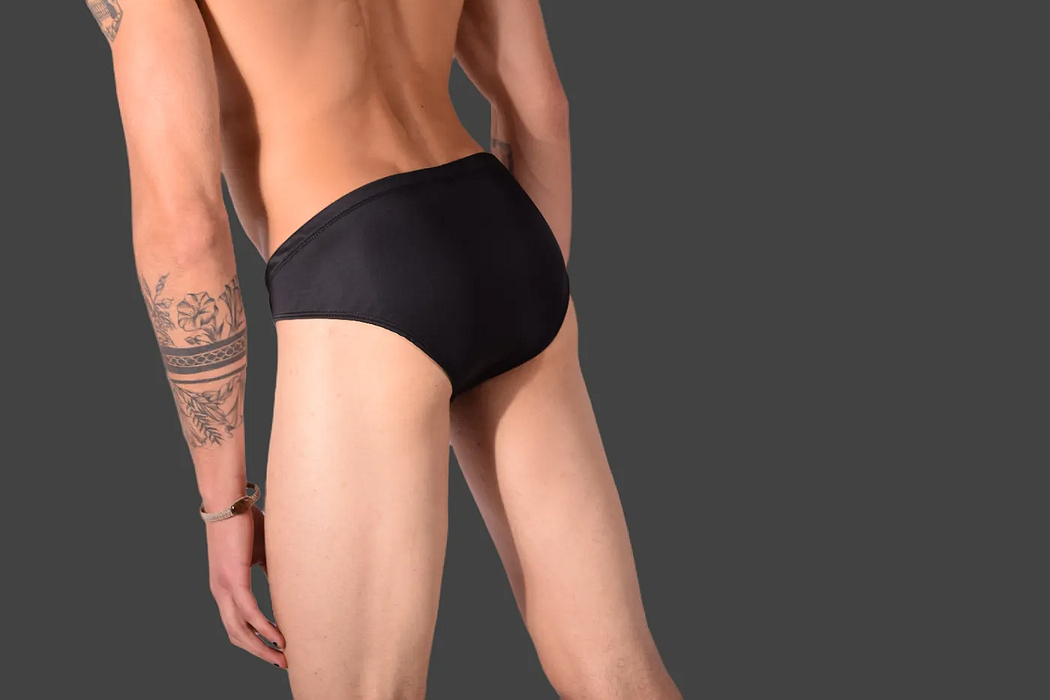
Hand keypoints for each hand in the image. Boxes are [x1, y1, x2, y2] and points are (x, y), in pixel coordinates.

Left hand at [205, 504, 286, 667]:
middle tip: (281, 662)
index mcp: (225, 587)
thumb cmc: (246, 521)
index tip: (275, 649)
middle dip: (259, 652)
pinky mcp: (233, 577)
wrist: (229, 499)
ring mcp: (224, 586)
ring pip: (240, 629)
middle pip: (237, 635)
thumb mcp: (260, 552)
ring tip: (282, 656)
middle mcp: (221, 591)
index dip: (254, 641)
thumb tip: (286, 580)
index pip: (235, 625)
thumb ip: (267, 569)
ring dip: (261, 647)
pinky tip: (277, 637)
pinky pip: (248, 611)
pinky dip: (263, 627)